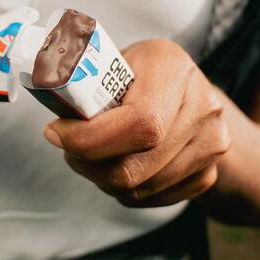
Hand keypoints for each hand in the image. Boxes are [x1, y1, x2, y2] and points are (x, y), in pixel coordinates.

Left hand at [43, 39, 230, 207]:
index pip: (139, 123)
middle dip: (88, 164)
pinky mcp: (207, 176)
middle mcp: (203, 107)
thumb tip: (49, 100)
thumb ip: (85, 80)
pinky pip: (151, 199)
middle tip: (69, 148)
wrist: (192, 94)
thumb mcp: (114, 61)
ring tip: (93, 155)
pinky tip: (119, 164)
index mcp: (173, 68)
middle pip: (135, 168)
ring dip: (103, 178)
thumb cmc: (139, 75)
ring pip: (139, 189)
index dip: (91, 140)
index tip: (57, 133)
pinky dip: (125, 190)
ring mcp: (210, 146)